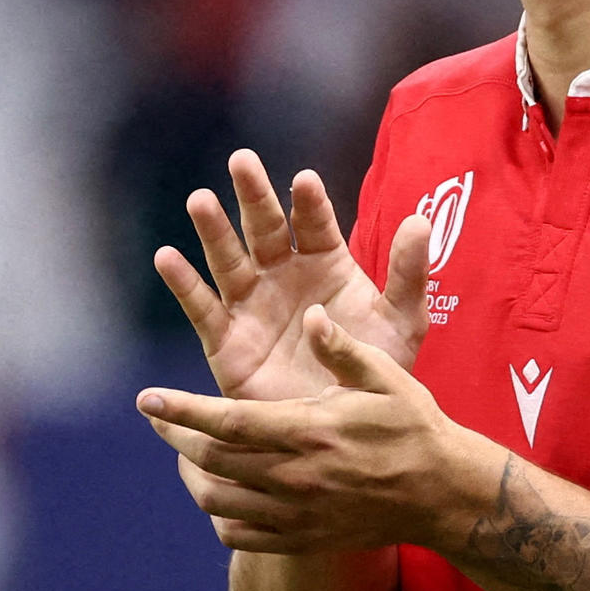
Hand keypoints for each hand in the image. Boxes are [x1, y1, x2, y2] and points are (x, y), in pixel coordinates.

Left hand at [140, 307, 498, 553]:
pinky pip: (239, 535)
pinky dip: (219, 515)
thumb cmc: (414, 427)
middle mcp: (295, 477)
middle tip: (161, 419)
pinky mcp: (302, 539)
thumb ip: (342, 348)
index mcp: (309, 432)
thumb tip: (311, 313)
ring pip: (217, 502)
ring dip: (193, 477)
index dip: (182, 412)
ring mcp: (296, 514)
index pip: (227, 423)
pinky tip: (223, 492)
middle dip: (177, 437)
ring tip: (190, 453)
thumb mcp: (386, 377)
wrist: (443, 495)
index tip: (147, 400)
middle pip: (212, 461)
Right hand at [155, 150, 430, 403]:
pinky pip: (203, 308)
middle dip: (253, 196)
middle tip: (242, 161)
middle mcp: (283, 274)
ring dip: (213, 230)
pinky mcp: (227, 340)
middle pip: (264, 228)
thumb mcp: (402, 322)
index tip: (305, 181)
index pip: (314, 224)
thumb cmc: (376, 367)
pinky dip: (184, 285)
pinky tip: (167, 258)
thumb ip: (408, 274)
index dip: (309, 203)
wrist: (346, 428)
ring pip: (228, 259)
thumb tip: (422, 221)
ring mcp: (252, 304)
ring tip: (200, 200)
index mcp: (325, 262)